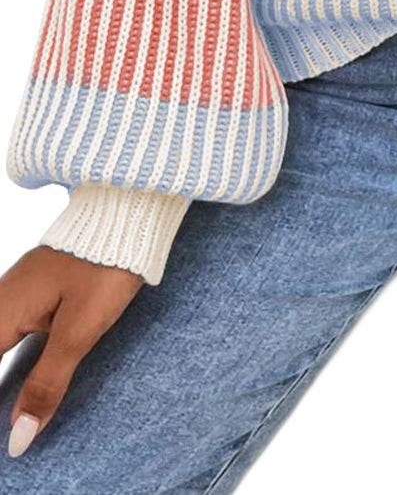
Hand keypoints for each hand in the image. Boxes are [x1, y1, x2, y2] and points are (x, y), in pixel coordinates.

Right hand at [1, 245, 143, 457]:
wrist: (129, 213)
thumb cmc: (105, 268)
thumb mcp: (79, 332)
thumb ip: (47, 383)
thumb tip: (18, 437)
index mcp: (2, 311)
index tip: (3, 432)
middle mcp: (1, 300)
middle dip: (0, 385)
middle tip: (13, 427)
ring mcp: (16, 291)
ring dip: (2, 374)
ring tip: (12, 404)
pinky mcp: (35, 288)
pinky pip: (6, 328)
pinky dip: (6, 356)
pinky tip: (18, 374)